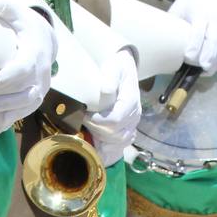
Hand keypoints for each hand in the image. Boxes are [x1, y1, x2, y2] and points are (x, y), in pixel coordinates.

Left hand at [0, 1, 54, 138]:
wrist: (46, 46)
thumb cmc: (28, 31)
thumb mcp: (22, 17)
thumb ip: (10, 10)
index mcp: (34, 60)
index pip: (18, 75)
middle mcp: (37, 84)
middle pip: (12, 100)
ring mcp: (33, 100)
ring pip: (9, 115)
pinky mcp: (26, 110)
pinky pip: (5, 126)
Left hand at [84, 49, 140, 165]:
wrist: (124, 70)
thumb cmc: (116, 68)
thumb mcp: (114, 66)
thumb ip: (110, 76)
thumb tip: (105, 90)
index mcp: (131, 102)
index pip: (115, 120)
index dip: (97, 121)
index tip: (84, 114)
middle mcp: (134, 116)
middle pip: (115, 134)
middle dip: (96, 130)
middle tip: (82, 121)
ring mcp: (131, 125)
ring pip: (117, 143)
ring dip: (100, 141)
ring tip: (87, 132)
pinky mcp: (126, 131)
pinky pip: (119, 147)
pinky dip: (106, 150)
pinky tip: (95, 147)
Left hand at [172, 0, 216, 72]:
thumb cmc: (185, 3)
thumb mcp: (177, 11)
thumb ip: (173, 27)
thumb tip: (164, 47)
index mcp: (199, 14)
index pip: (198, 31)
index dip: (194, 45)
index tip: (189, 56)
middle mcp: (214, 17)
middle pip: (213, 38)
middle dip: (210, 53)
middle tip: (205, 66)